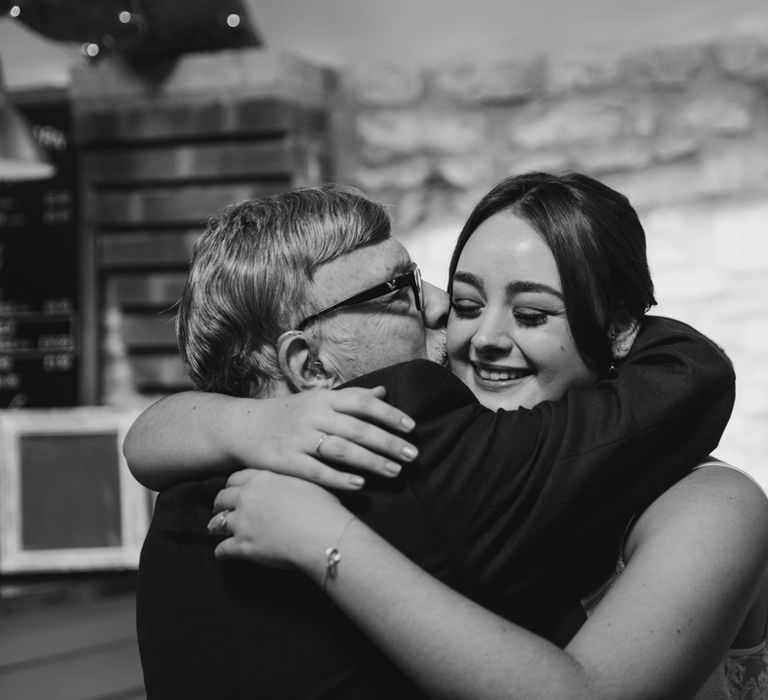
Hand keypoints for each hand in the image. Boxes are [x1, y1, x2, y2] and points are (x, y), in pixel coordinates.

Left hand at [208, 469, 352, 577]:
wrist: (324, 534)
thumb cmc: (324, 508)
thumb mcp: (308, 483)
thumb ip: (289, 482)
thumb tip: (291, 486)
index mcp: (263, 479)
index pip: (236, 478)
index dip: (234, 486)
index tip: (235, 491)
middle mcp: (247, 497)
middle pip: (222, 498)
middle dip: (220, 504)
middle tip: (222, 510)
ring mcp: (243, 522)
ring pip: (218, 523)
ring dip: (216, 527)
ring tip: (216, 530)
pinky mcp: (243, 546)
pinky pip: (222, 549)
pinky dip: (221, 552)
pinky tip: (223, 554)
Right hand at [227, 386, 417, 489]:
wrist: (243, 427)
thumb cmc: (289, 414)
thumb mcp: (318, 399)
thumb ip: (351, 397)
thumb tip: (384, 392)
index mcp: (324, 399)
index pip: (362, 402)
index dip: (388, 414)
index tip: (411, 427)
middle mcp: (314, 416)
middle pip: (357, 428)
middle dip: (387, 442)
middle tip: (412, 455)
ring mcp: (299, 438)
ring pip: (341, 450)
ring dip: (370, 461)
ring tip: (394, 472)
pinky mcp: (287, 461)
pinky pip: (317, 471)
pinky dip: (339, 479)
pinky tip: (360, 485)